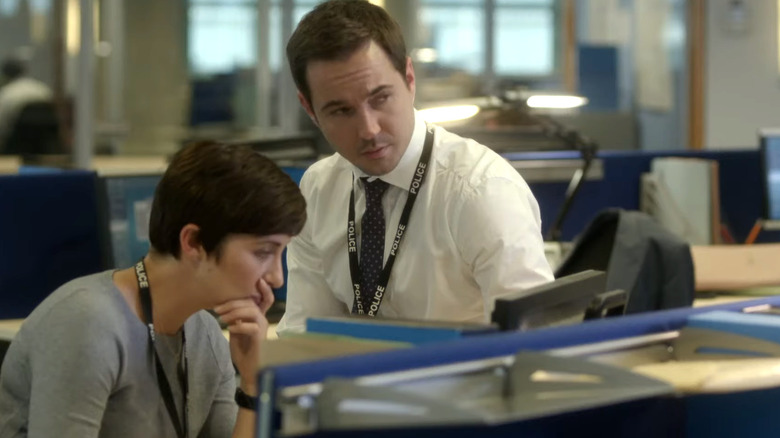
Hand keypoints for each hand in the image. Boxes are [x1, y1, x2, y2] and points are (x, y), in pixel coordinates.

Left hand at [213, 279, 274, 394]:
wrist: (248, 368)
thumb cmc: (243, 349)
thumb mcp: (236, 329)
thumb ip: (235, 316)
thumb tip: (224, 306)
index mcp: (257, 316)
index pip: (264, 298)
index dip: (263, 288)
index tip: (257, 280)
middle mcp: (262, 319)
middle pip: (251, 302)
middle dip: (233, 302)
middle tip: (217, 308)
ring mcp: (262, 328)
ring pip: (251, 311)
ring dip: (234, 312)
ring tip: (221, 318)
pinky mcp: (259, 338)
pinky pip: (251, 326)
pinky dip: (239, 325)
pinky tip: (230, 329)